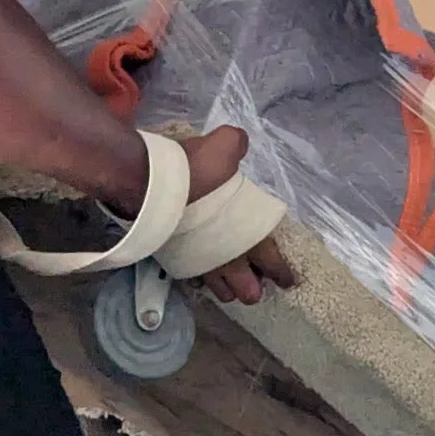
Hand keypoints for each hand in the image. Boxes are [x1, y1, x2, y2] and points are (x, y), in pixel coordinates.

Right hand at [179, 125, 298, 305]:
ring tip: (230, 277)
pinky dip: (202, 279)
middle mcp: (229, 259)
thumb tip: (236, 142)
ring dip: (229, 288)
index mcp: (250, 236)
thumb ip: (235, 146)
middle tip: (255, 277)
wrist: (148, 185)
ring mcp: (202, 265)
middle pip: (249, 292)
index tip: (286, 279)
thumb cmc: (194, 170)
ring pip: (222, 293)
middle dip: (254, 288)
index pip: (273, 264)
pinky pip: (195, 281)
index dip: (282, 274)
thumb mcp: (223, 146)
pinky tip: (202, 271)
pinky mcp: (177, 265)